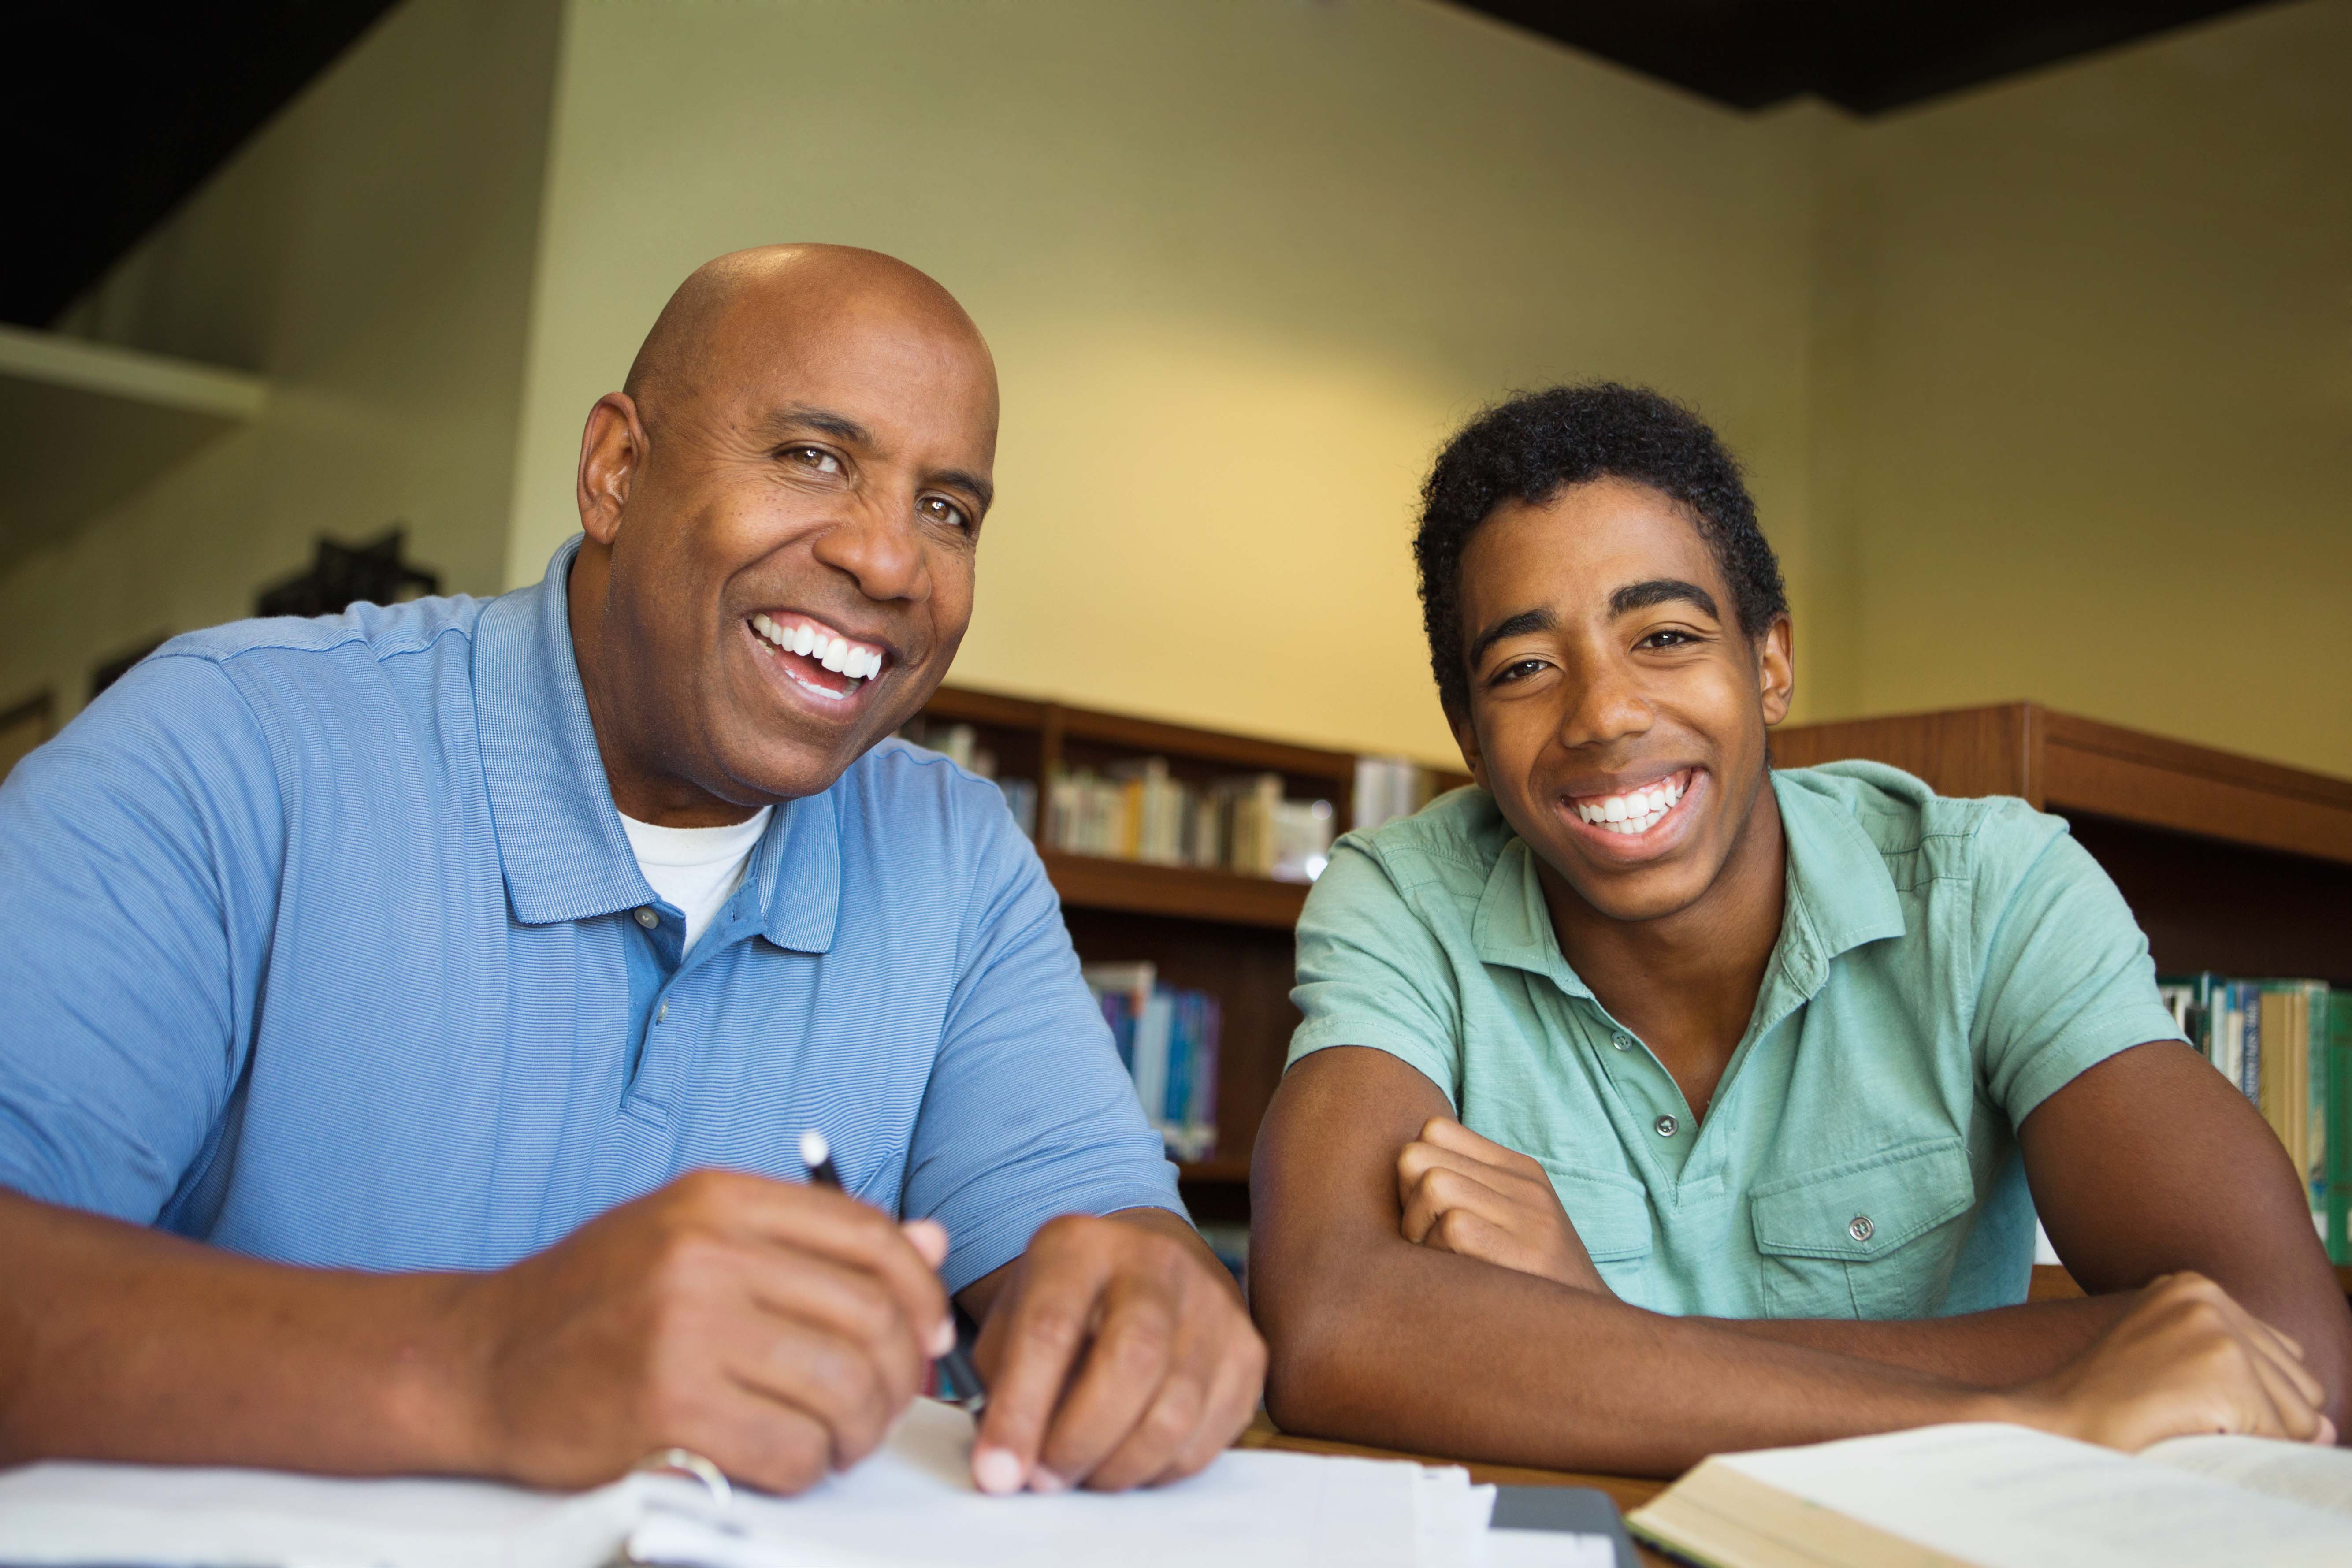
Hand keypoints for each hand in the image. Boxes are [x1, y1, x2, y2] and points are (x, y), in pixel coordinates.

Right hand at [449, 1169, 956, 1493]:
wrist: (480, 1361)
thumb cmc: (597, 1302)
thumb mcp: (697, 1237)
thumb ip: (812, 1239)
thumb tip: (928, 1242)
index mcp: (718, 1200)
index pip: (868, 1235)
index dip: (920, 1291)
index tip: (928, 1333)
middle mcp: (705, 1254)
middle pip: (868, 1316)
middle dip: (901, 1373)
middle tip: (884, 1404)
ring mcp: (684, 1330)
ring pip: (841, 1387)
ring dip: (860, 1429)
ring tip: (841, 1438)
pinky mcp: (666, 1408)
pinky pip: (790, 1448)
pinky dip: (807, 1467)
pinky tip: (790, 1460)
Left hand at [966, 1211, 1264, 1492]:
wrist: (1144, 1272)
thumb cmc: (1066, 1311)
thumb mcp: (1014, 1321)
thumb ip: (1001, 1387)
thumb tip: (1004, 1469)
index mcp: (1080, 1246)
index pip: (1050, 1328)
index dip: (1021, 1410)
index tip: (995, 1473)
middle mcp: (1156, 1263)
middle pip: (1132, 1360)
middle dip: (1081, 1439)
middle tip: (1045, 1481)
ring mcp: (1213, 1305)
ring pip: (1175, 1411)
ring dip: (1120, 1466)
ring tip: (1084, 1476)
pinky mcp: (1249, 1352)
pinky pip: (1209, 1437)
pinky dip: (1161, 1469)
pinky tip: (1129, 1462)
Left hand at [1396, 1117, 1612, 1294]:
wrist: (1589, 1333)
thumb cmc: (1527, 1281)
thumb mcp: (1507, 1222)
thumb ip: (1466, 1190)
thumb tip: (1402, 1173)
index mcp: (1517, 1170)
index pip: (1434, 1130)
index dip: (1412, 1171)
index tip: (1423, 1211)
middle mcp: (1525, 1185)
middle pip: (1419, 1156)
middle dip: (1404, 1200)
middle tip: (1423, 1240)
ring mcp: (1530, 1217)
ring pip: (1433, 1186)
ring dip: (1417, 1229)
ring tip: (1438, 1260)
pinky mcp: (1527, 1253)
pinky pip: (1454, 1227)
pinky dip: (1438, 1253)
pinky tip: (1455, 1276)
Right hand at [2000, 1272, 2336, 1449]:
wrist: (2051, 1425)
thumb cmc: (2109, 1406)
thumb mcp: (2174, 1364)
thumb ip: (2247, 1376)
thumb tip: (2328, 1428)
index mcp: (2194, 1286)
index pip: (2281, 1358)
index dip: (2254, 1401)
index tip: (2193, 1405)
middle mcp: (2209, 1296)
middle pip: (2301, 1383)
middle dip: (2265, 1419)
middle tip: (2190, 1420)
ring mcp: (2217, 1328)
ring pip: (2300, 1413)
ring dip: (2256, 1436)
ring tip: (2189, 1425)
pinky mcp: (2223, 1368)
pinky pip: (2281, 1434)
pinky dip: (2249, 1451)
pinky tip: (2193, 1434)